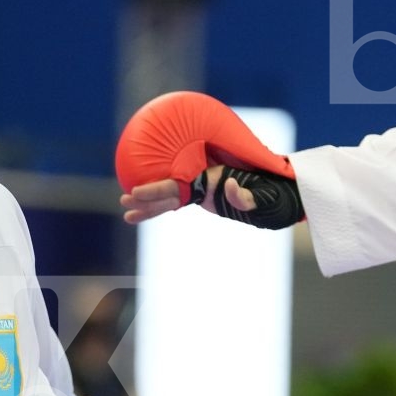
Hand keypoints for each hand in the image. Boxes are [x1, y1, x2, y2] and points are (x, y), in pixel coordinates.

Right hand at [119, 167, 258, 223]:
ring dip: (148, 207)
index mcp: (208, 179)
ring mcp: (198, 191)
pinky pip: (174, 205)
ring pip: (168, 200)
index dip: (157, 189)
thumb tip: (228, 186)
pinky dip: (159, 210)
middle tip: (124, 199)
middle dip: (146, 197)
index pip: (176, 185)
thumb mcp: (259, 196)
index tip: (138, 191)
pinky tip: (141, 216)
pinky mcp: (198, 198)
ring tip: (127, 213)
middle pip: (168, 191)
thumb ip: (243, 196)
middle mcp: (200, 183)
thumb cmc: (265, 192)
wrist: (271, 194)